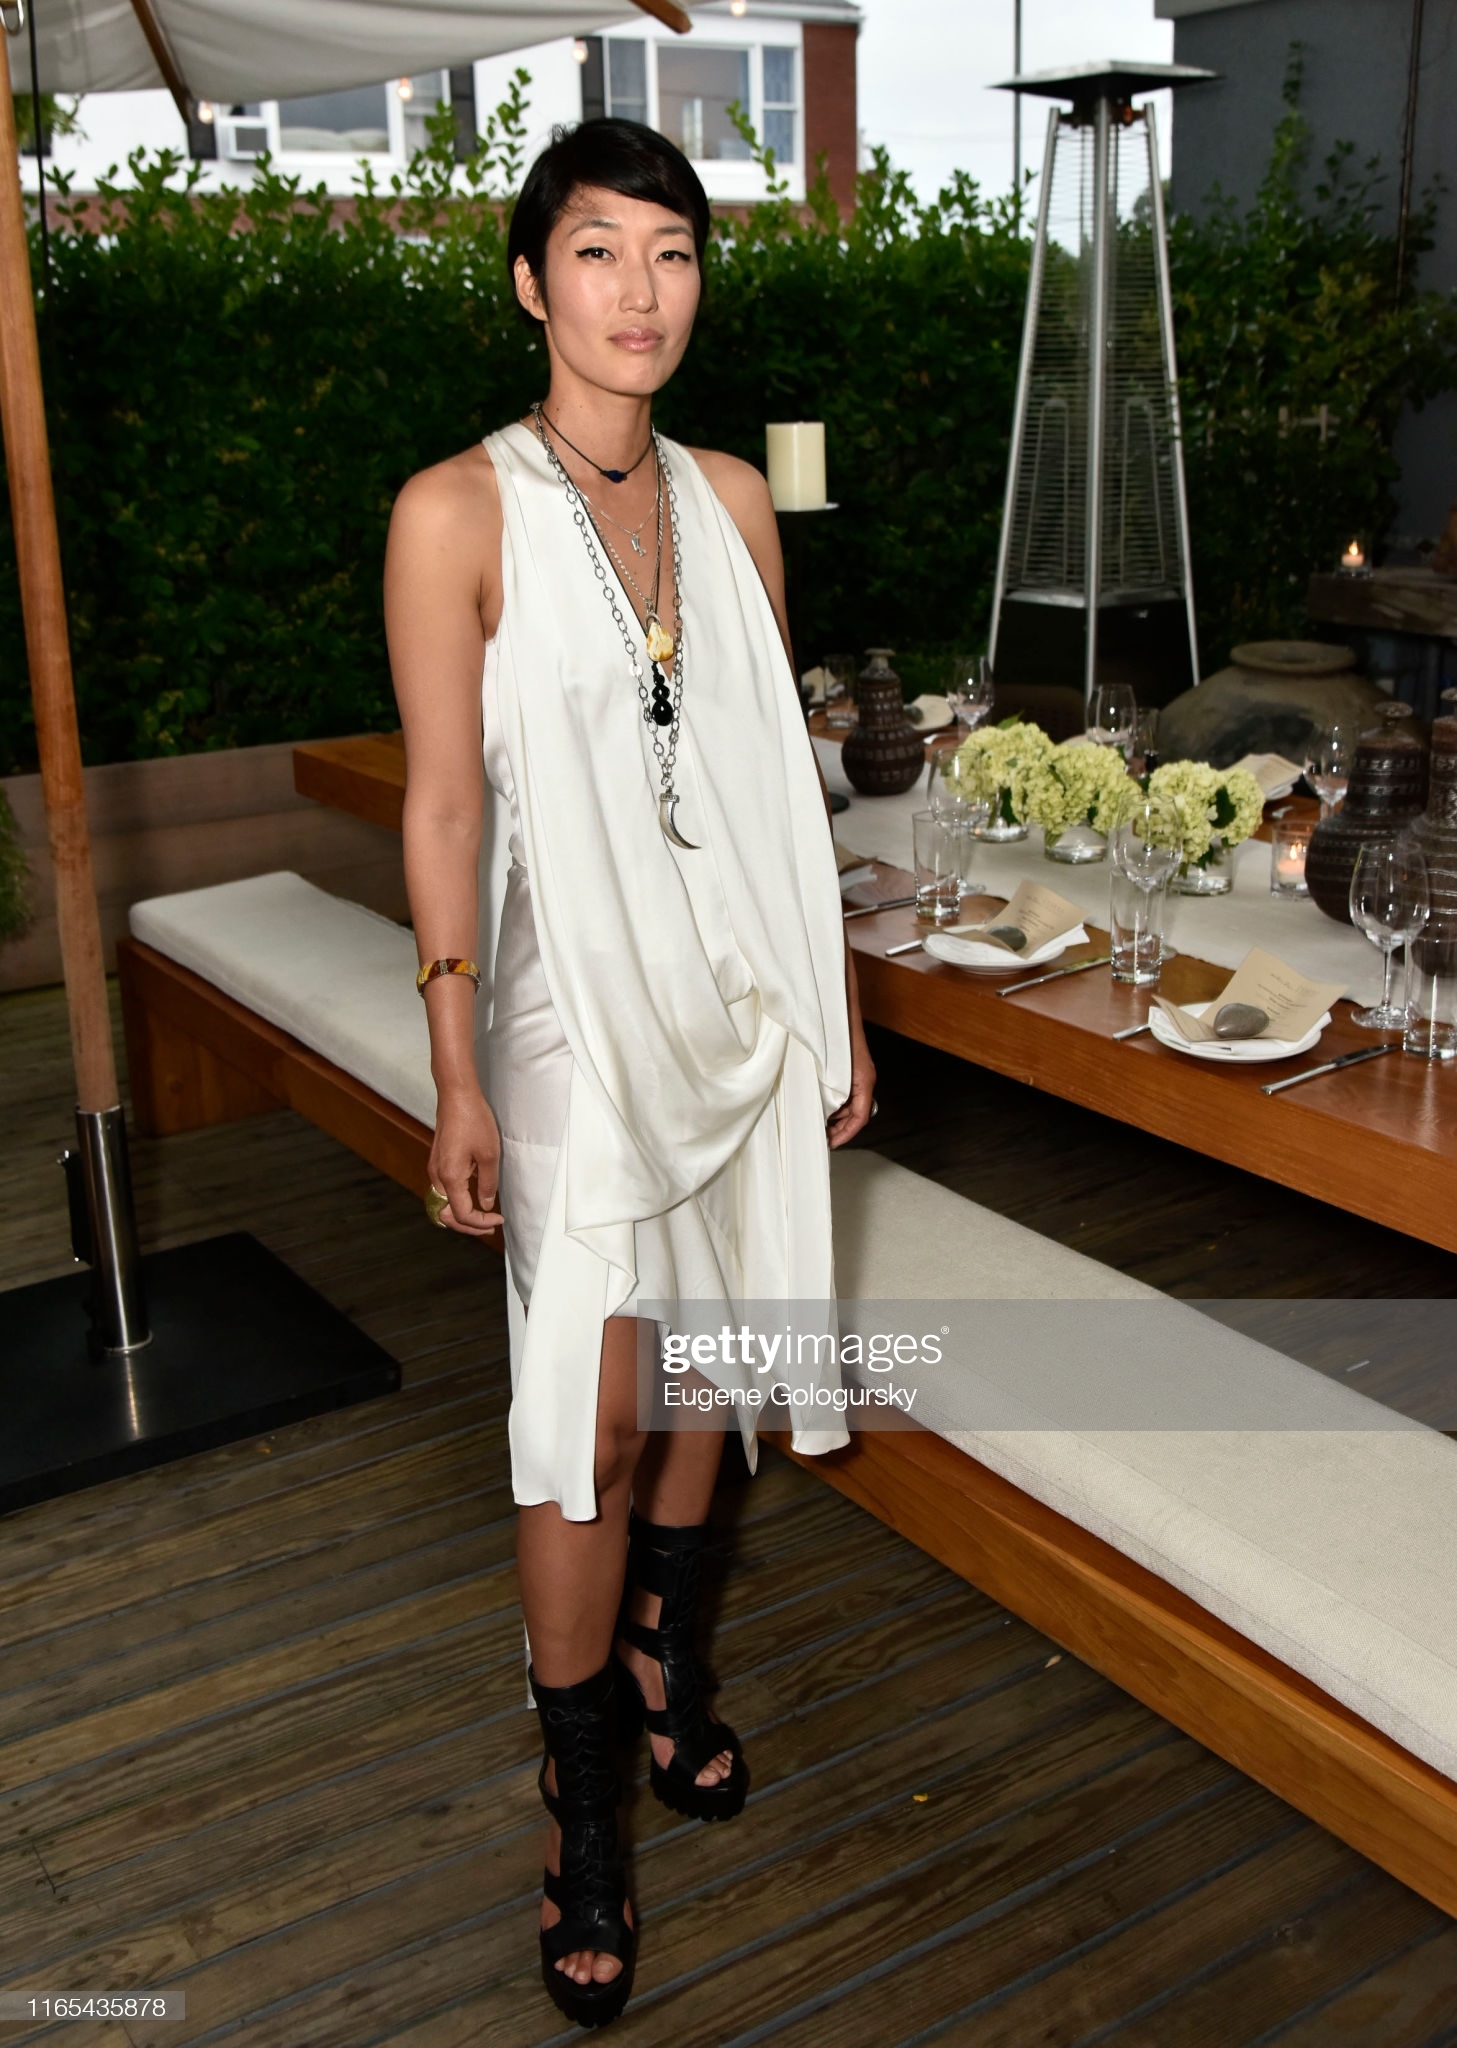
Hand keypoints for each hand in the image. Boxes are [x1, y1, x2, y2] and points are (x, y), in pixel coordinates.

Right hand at [429, 1090, 504, 1234]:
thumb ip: (488, 1184)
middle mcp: (437, 1176)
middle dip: (467, 1226)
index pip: (461, 1214)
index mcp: (449, 1177)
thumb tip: (486, 1204)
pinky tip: (473, 1197)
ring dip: (460, 1215)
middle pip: (446, 1215)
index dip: (480, 1223)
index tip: (497, 1219)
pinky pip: (442, 1191)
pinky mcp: (437, 1162)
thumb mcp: (489, 1155)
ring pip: (441, 1205)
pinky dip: (455, 1201)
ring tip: (482, 1216)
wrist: (456, 1096)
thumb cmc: (473, 1120)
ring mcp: (434, 1169)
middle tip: (488, 1226)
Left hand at [826, 1024, 875, 1148]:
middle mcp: (865, 1080)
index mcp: (864, 1081)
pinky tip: (820, 1105)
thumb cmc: (838, 1033)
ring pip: (851, 1105)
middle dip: (840, 1129)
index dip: (846, 1134)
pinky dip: (835, 1104)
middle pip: (856, 1114)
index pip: (860, 1117)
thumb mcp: (833, 1067)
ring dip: (836, 1117)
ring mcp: (859, 1075)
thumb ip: (832, 1090)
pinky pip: (847, 1094)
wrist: (840, 1009)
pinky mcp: (851, 1070)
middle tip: (822, 1138)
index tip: (831, 1143)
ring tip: (818, 1125)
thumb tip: (824, 1114)